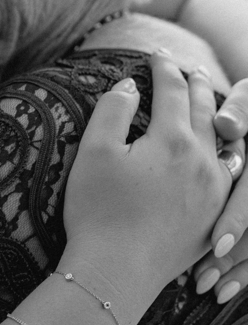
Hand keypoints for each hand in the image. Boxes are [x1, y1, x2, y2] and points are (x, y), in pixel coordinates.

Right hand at [63, 54, 230, 312]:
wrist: (117, 270)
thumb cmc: (98, 210)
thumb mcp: (93, 152)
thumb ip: (113, 110)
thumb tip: (129, 85)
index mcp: (172, 140)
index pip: (172, 92)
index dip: (163, 70)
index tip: (156, 54)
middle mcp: (202, 161)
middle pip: (204, 112)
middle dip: (195, 86)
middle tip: (188, 69)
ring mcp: (214, 191)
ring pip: (224, 143)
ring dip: (216, 119)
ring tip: (210, 107)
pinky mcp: (213, 218)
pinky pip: (230, 178)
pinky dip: (227, 157)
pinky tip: (225, 157)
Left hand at [207, 77, 247, 276]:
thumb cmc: (247, 106)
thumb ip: (242, 108)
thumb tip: (226, 124)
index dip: (237, 219)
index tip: (214, 243)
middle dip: (234, 256)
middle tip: (203, 281)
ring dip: (239, 268)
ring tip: (211, 290)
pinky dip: (244, 270)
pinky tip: (224, 289)